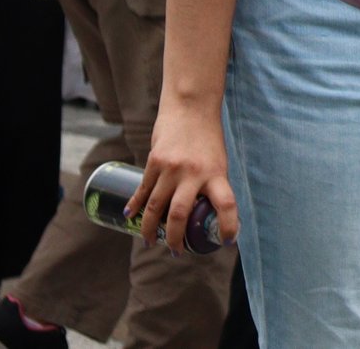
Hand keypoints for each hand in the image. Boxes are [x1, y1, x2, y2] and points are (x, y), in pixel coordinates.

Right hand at [130, 100, 237, 253]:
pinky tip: (130, 216)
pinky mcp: (154, 162)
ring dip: (150, 228)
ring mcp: (171, 168)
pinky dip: (136, 205)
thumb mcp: (217, 161)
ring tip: (149, 241)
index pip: (226, 204)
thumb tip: (206, 214)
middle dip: (174, 238)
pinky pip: (143, 190)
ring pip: (155, 206)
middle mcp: (193, 173)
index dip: (229, 225)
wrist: (191, 107)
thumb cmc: (208, 138)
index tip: (228, 241)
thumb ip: (211, 186)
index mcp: (216, 173)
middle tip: (175, 251)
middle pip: (179, 214)